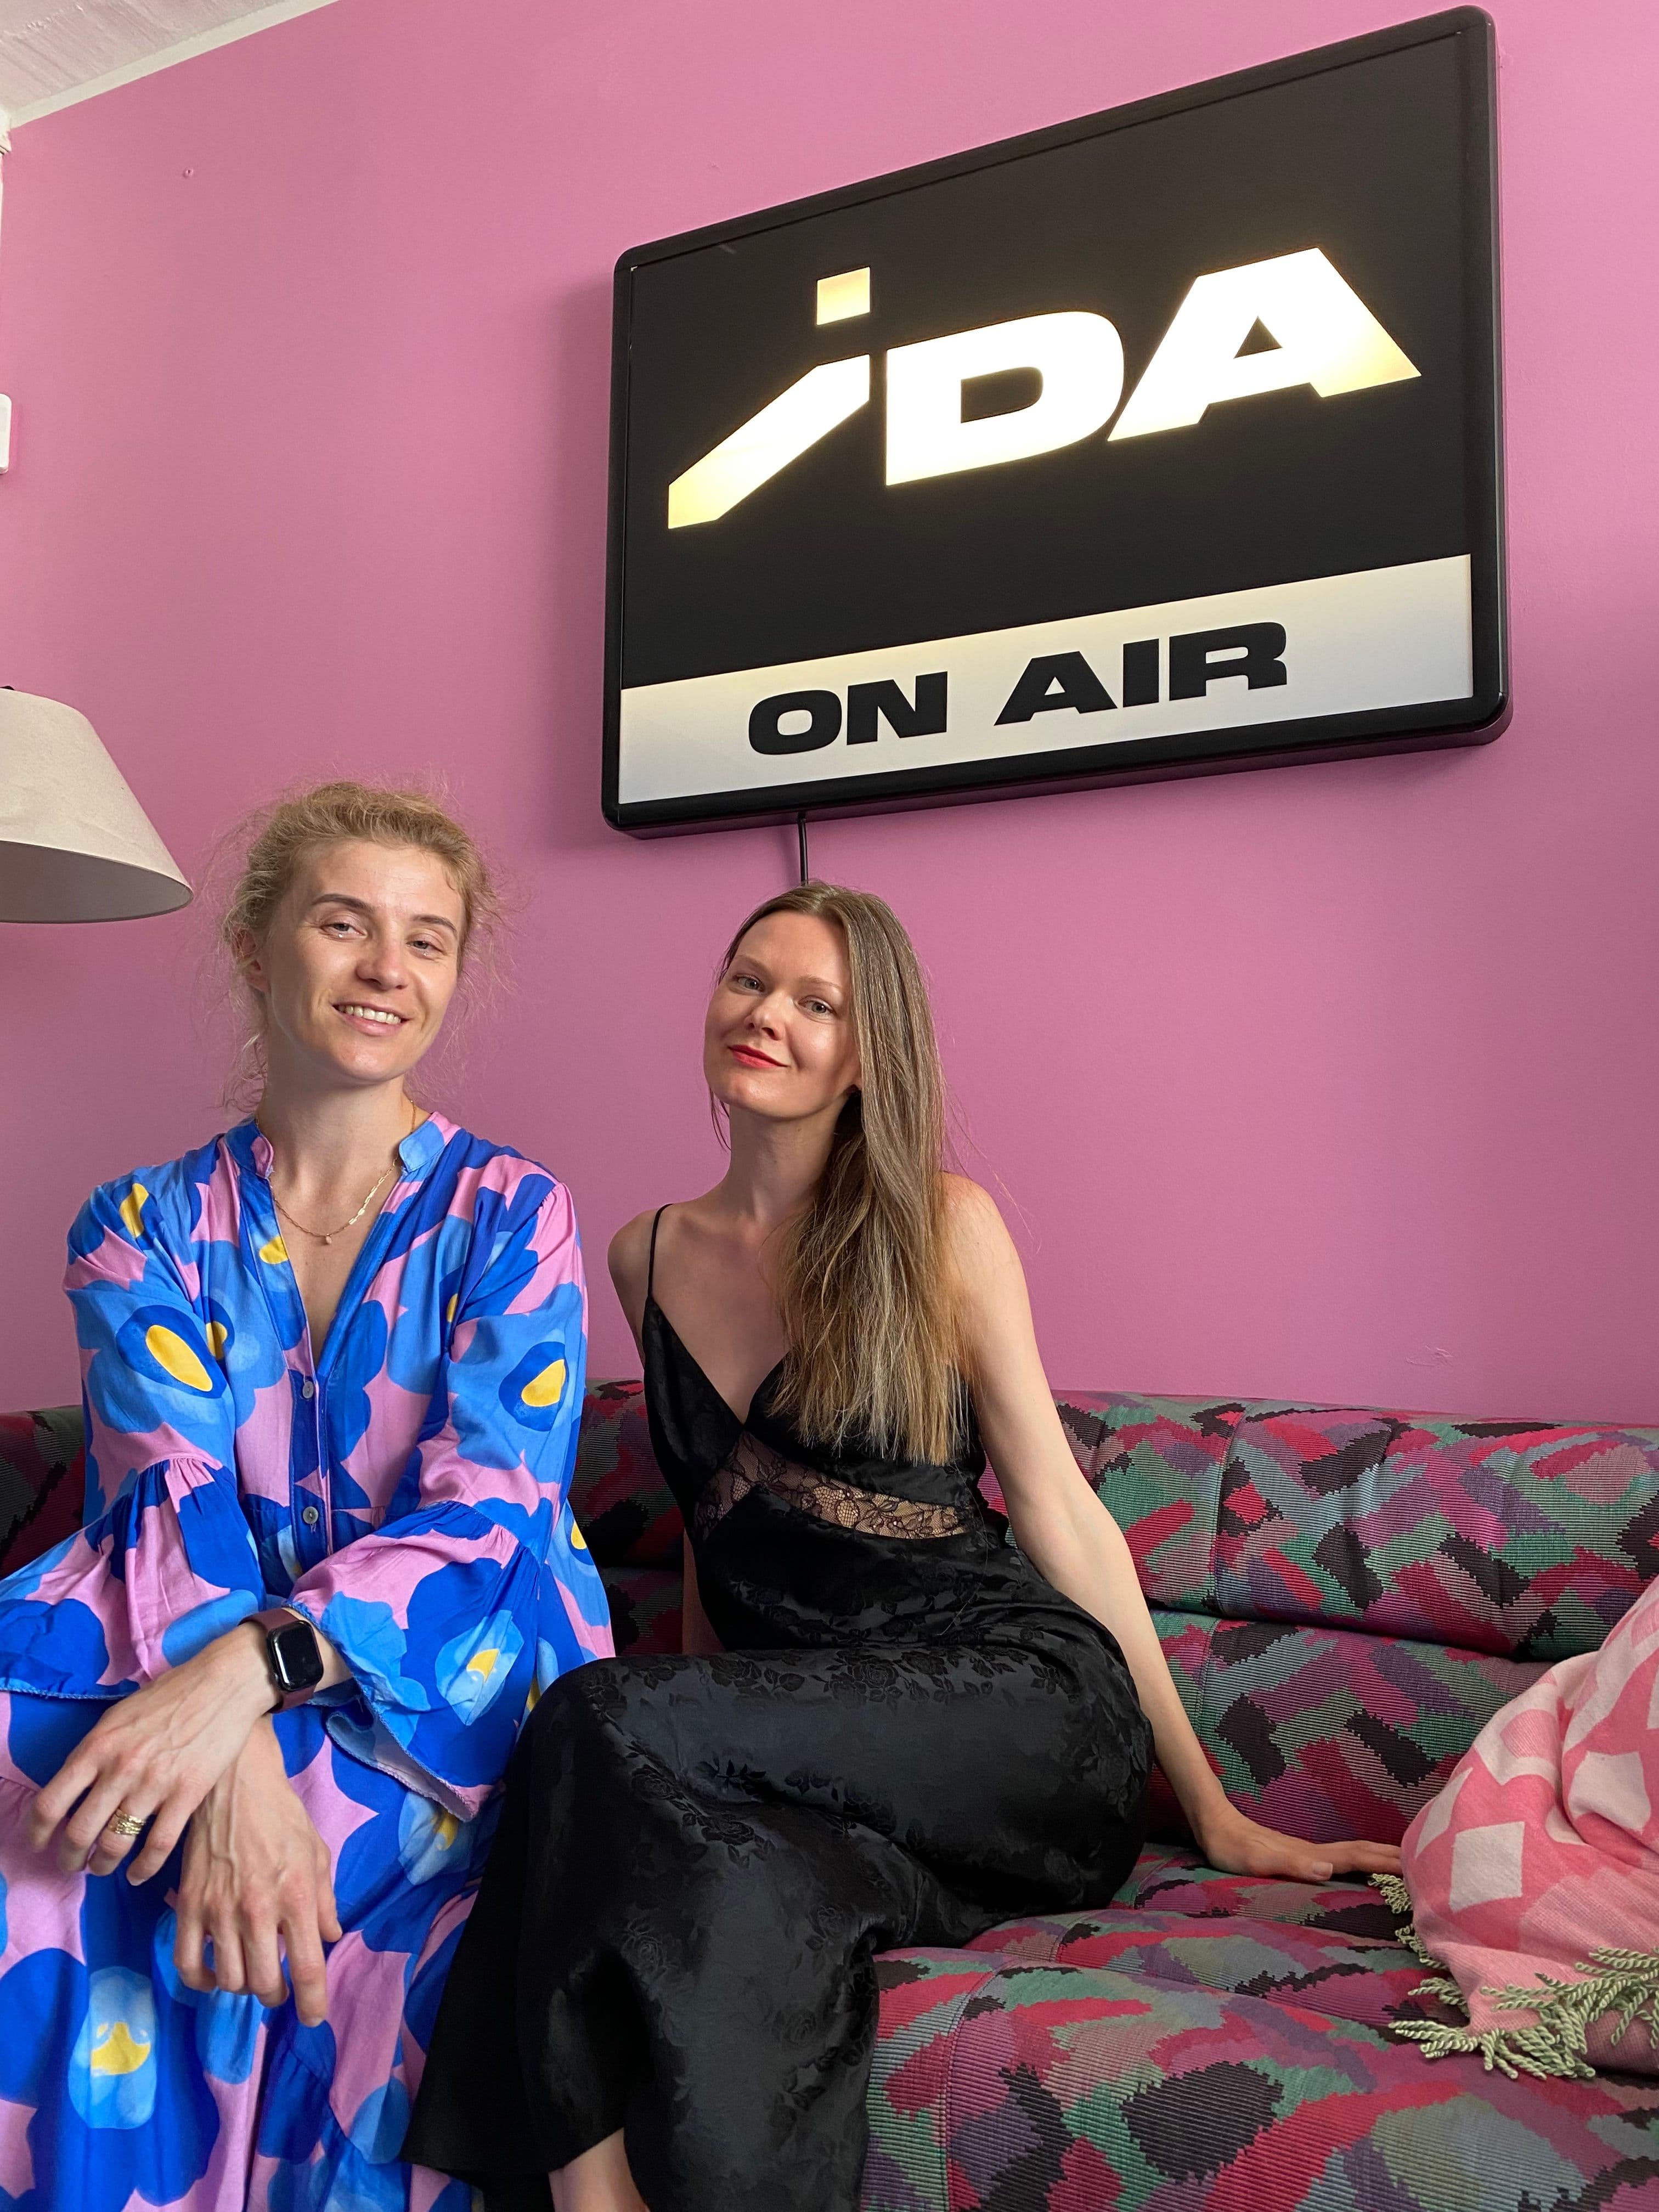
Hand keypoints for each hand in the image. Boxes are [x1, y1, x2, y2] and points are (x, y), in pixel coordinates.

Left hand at [27, 1622, 273, 1881]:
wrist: (224, 1683)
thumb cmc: (170, 1694)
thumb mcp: (119, 1715)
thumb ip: (96, 1750)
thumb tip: (77, 1785)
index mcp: (97, 1746)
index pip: (51, 1803)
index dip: (38, 1833)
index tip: (40, 1843)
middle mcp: (120, 1768)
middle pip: (79, 1833)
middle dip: (70, 1858)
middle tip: (72, 1863)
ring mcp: (154, 1783)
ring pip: (115, 1844)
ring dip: (102, 1864)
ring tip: (101, 1867)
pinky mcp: (187, 1794)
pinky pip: (158, 1846)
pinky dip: (143, 1868)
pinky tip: (137, 1874)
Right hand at [175, 1718, 339, 2026]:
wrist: (233, 1784)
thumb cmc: (281, 1816)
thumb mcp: (317, 1853)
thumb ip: (325, 1900)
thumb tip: (330, 1938)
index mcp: (296, 1896)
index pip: (306, 1968)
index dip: (312, 2001)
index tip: (314, 2017)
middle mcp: (257, 1910)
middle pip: (264, 1984)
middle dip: (276, 1995)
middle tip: (279, 1987)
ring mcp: (218, 1910)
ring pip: (229, 1980)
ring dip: (243, 1987)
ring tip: (251, 1974)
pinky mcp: (189, 1906)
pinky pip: (187, 1964)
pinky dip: (201, 1980)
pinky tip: (214, 1974)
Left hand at [1193, 1797, 1401, 1883]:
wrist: (1213, 1825)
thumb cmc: (1232, 1847)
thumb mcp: (1257, 1860)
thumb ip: (1291, 1864)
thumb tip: (1327, 1869)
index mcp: (1311, 1855)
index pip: (1357, 1858)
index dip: (1387, 1863)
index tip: (1418, 1868)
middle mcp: (1315, 1852)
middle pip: (1362, 1851)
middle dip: (1395, 1856)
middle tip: (1431, 1862)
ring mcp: (1308, 1852)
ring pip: (1354, 1852)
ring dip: (1382, 1855)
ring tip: (1408, 1862)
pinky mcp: (1299, 1855)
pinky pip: (1341, 1857)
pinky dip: (1362, 1859)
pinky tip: (1364, 1865)